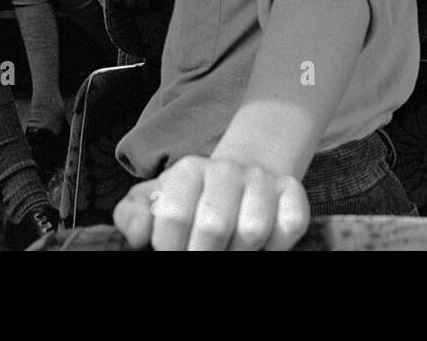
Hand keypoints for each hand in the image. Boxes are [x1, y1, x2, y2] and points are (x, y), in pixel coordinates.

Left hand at [113, 155, 309, 250]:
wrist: (244, 173)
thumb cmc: (193, 198)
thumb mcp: (155, 201)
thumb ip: (133, 216)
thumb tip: (139, 235)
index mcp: (189, 170)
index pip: (174, 215)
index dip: (170, 247)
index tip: (172, 253)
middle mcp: (227, 169)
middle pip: (213, 226)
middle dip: (203, 255)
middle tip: (202, 257)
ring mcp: (262, 180)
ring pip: (253, 230)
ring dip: (239, 253)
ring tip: (230, 250)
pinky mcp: (293, 191)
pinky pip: (290, 226)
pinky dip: (276, 246)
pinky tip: (261, 244)